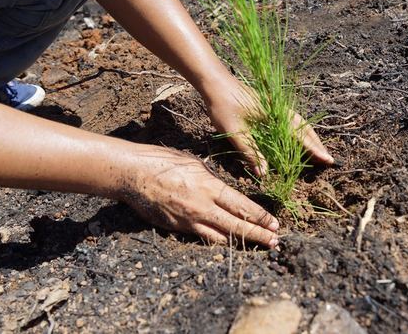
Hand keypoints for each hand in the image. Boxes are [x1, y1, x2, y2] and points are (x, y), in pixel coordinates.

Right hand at [121, 145, 278, 247]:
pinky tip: (227, 244)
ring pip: (220, 238)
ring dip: (240, 242)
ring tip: (256, 246)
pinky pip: (201, 237)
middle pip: (236, 226)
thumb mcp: (195, 164)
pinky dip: (216, 241)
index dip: (261, 217)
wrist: (132, 175)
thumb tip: (225, 191)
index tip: (275, 224)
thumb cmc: (163, 162)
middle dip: (258, 235)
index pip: (242, 206)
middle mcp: (202, 207)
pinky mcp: (176, 228)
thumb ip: (212, 180)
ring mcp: (188, 220)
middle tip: (275, 242)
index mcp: (209, 187)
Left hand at [201, 76, 334, 175]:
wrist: (215, 82)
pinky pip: (291, 119)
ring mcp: (274, 106)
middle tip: (328, 159)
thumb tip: (264, 174)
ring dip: (310, 136)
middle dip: (317, 144)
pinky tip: (298, 137)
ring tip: (318, 150)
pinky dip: (299, 130)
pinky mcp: (268, 106)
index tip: (327, 160)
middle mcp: (278, 109)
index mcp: (274, 115)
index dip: (314, 149)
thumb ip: (250, 153)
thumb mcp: (235, 132)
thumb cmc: (223, 105)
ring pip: (299, 122)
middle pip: (305, 127)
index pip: (299, 135)